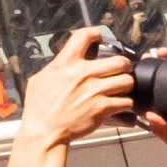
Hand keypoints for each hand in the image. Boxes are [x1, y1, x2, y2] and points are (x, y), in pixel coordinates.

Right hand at [16, 25, 134, 150]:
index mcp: (65, 64)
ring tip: (119, 89)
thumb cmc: (39, 108)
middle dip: (122, 66)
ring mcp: (95, 91)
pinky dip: (124, 104)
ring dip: (126, 85)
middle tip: (118, 70)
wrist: (44, 131)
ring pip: (127, 80)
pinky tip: (117, 105)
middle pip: (120, 60)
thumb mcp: (39, 80)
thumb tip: (63, 61)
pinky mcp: (103, 108)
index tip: (99, 38)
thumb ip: (55, 68)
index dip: (95, 34)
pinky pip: (126, 101)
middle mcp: (83, 74)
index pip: (84, 36)